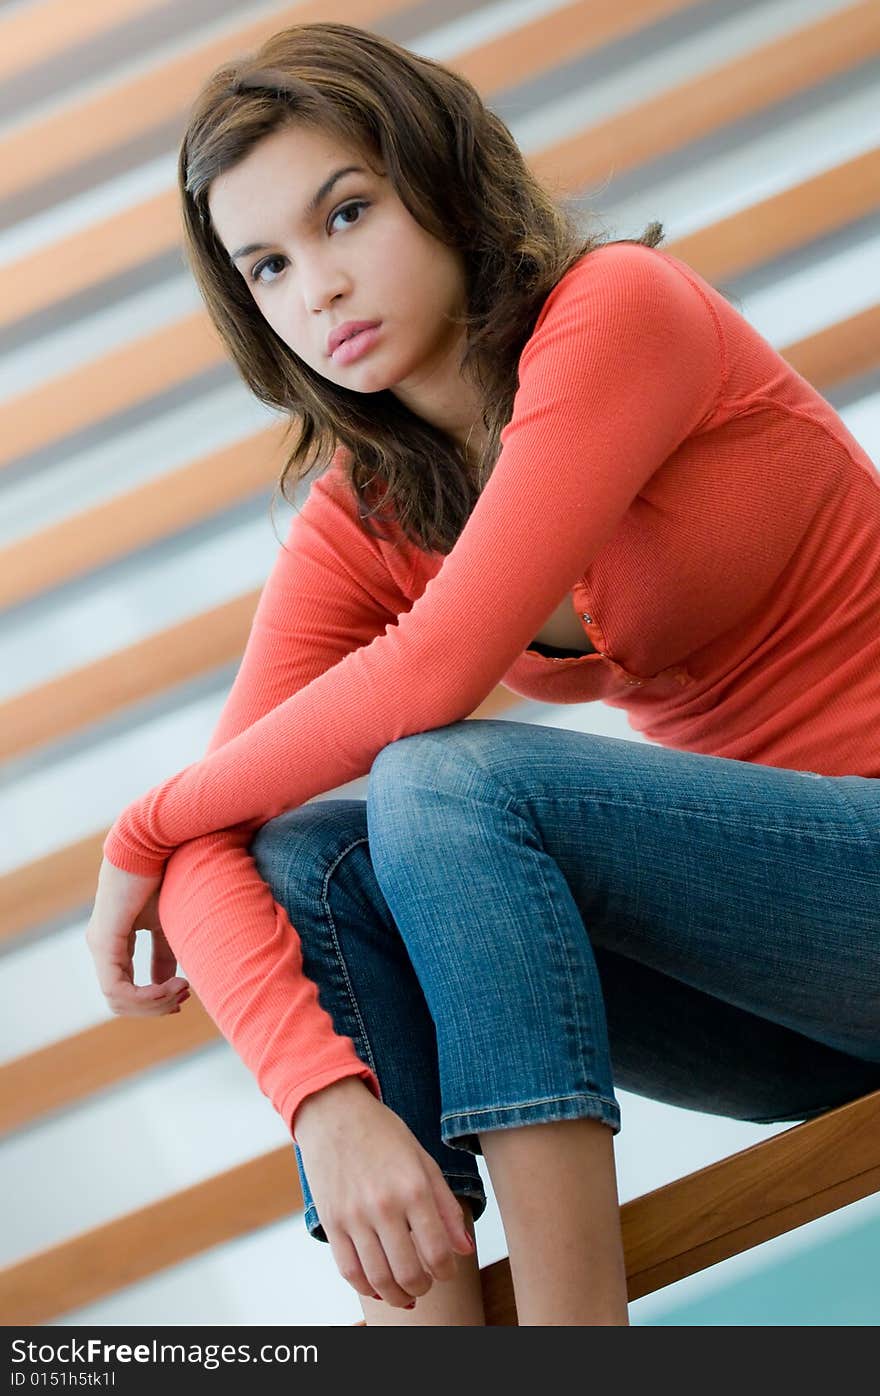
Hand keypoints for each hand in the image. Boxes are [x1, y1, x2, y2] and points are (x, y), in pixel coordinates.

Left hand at [85, 858, 189, 1016]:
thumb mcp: (166, 924)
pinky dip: (147, 995)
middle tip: (184, 997)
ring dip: (154, 1003)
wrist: (153, 843)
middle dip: (155, 1007)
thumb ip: (164, 954)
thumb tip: (170, 981)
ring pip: (118, 1000)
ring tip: (181, 989)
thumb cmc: (163, 876)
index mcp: (113, 943)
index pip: (126, 989)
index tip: (184, 994)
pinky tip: (172, 983)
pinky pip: (118, 988)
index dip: (155, 1001)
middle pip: (121, 1002)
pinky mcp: (104, 942)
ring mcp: (99, 946)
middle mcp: (102, 947)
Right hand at [294, 1080, 475, 1309]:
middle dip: (422, 1288)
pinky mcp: (330, 1222)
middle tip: (426, 1284)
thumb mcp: (423, 1160)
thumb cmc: (382, 1133)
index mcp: (414, 1187)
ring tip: (405, 1294)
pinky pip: (348, 1270)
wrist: (333, 1111)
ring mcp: (354, 1216)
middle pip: (408, 1273)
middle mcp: (384, 1205)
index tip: (446, 1271)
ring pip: (378, 1279)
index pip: (438, 1251)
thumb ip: (446, 1206)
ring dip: (396, 1296)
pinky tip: (377, 1286)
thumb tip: (465, 1249)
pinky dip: (365, 1287)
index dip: (446, 1272)